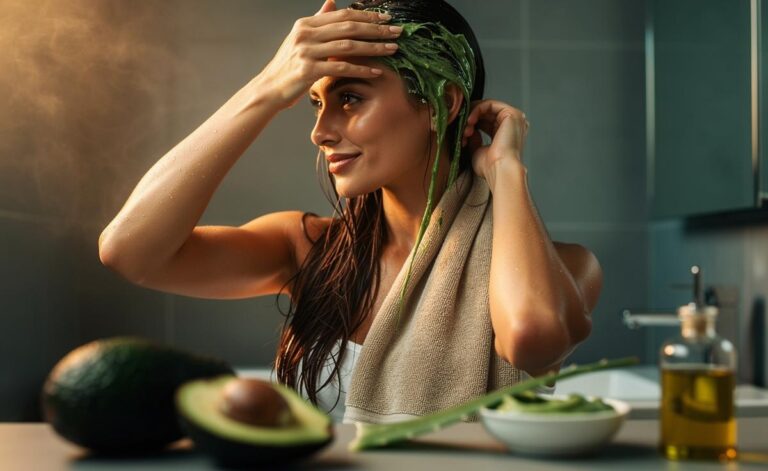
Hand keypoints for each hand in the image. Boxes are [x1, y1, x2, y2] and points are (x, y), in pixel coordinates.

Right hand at [256, 0, 401, 108]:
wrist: (270, 89)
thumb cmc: (289, 66)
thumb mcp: (301, 39)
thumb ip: (318, 21)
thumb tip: (332, 2)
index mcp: (306, 24)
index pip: (343, 15)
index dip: (367, 15)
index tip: (387, 18)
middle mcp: (306, 34)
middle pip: (349, 27)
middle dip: (376, 28)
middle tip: (397, 31)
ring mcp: (306, 51)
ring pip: (348, 46)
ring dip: (374, 47)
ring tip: (393, 49)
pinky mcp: (308, 70)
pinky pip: (341, 67)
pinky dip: (361, 68)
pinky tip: (376, 71)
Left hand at [461, 100, 528, 180]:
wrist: (499, 171)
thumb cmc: (490, 167)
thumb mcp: (477, 150)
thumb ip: (474, 138)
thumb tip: (469, 129)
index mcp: (506, 134)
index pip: (486, 121)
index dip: (472, 124)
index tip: (461, 134)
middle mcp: (512, 125)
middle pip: (486, 113)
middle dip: (470, 120)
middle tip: (461, 131)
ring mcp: (514, 118)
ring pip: (486, 107)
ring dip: (472, 116)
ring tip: (465, 129)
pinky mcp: (512, 114)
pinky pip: (490, 104)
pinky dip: (476, 110)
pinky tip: (469, 121)